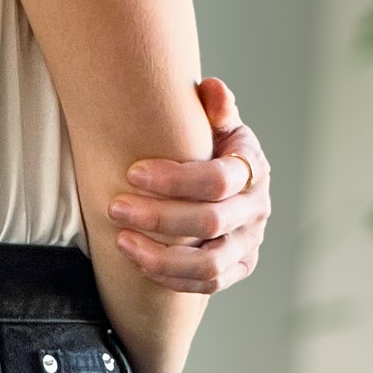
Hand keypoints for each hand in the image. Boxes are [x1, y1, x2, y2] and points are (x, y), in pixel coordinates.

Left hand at [107, 77, 271, 294]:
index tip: (132, 174)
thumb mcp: (216, 125)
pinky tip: (139, 264)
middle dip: (158, 217)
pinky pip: (209, 284)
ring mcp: (250, 242)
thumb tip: (210, 88)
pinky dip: (172, 279)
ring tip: (122, 242)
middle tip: (115, 208)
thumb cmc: (211, 149)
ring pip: (210, 263)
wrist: (223, 185)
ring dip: (161, 257)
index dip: (174, 179)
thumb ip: (214, 108)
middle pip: (210, 222)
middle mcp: (257, 209)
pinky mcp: (240, 267)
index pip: (218, 179)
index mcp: (252, 168)